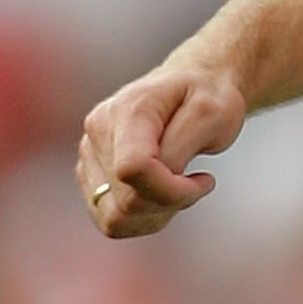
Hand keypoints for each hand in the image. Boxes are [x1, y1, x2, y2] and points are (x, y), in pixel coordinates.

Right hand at [79, 62, 245, 238]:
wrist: (192, 83)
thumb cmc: (208, 95)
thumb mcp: (213, 114)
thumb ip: (182, 148)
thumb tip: (161, 176)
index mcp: (127, 109)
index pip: (132, 169)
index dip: (171, 190)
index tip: (204, 180)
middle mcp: (98, 130)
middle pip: (126, 200)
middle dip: (170, 203)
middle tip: (196, 183)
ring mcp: (89, 153)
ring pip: (113, 218)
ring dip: (155, 215)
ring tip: (179, 190)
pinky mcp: (90, 174)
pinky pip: (110, 220)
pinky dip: (142, 219)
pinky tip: (162, 197)